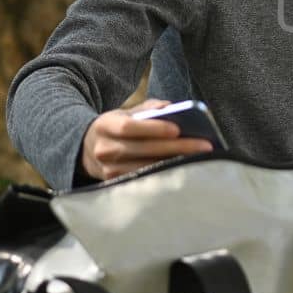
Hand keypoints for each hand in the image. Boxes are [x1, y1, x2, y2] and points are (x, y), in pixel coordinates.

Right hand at [81, 98, 212, 181]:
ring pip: (147, 168)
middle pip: (144, 149)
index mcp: (105, 126)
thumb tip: (171, 108)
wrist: (87, 150)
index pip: (129, 128)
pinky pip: (146, 180)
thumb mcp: (126, 113)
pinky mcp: (116, 184)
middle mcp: (104, 149)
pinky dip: (167, 175)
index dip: (153, 128)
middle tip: (205, 146)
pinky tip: (186, 170)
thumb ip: (148, 108)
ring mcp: (109, 170)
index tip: (177, 129)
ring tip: (201, 159)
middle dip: (177, 148)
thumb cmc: (116, 127)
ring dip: (175, 163)